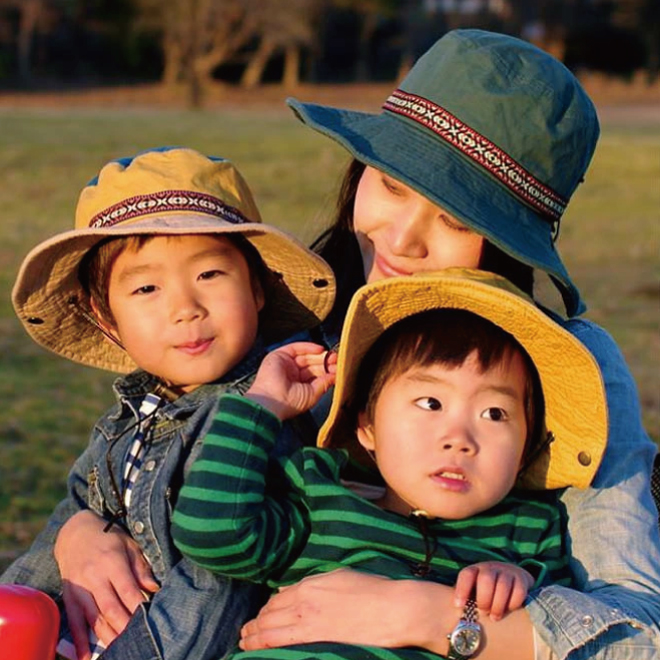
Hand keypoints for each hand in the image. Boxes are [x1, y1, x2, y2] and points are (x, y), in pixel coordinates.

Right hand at [54, 510, 159, 659]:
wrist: (75, 532)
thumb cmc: (108, 538)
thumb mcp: (129, 544)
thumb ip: (140, 567)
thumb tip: (154, 588)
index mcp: (112, 562)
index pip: (127, 590)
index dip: (137, 607)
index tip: (148, 620)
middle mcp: (94, 576)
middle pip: (110, 607)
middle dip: (123, 627)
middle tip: (135, 642)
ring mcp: (79, 587)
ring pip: (93, 617)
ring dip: (105, 637)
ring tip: (117, 651)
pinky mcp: (68, 595)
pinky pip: (73, 621)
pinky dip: (79, 640)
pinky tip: (84, 656)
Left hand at [239, 568, 452, 652]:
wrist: (393, 608)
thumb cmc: (373, 591)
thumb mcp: (341, 576)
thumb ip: (314, 583)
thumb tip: (293, 589)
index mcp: (310, 585)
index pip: (277, 598)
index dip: (266, 609)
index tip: (260, 616)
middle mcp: (304, 601)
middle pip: (269, 614)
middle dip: (254, 625)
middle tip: (244, 633)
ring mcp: (308, 622)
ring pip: (270, 631)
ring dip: (253, 637)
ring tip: (244, 643)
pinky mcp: (315, 640)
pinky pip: (281, 644)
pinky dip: (265, 646)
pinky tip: (258, 650)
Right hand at [246, 342, 335, 419]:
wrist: (272, 401)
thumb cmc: (289, 403)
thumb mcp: (312, 394)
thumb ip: (324, 383)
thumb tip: (336, 376)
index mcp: (298, 385)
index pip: (315, 375)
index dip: (327, 371)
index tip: (338, 369)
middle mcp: (291, 374)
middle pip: (312, 364)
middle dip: (325, 362)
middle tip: (337, 360)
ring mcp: (285, 364)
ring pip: (305, 356)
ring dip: (319, 355)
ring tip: (332, 356)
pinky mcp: (279, 355)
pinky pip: (296, 348)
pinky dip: (308, 347)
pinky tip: (320, 350)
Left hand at [454, 561, 533, 620]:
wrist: (512, 574)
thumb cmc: (487, 588)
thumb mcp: (475, 588)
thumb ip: (467, 597)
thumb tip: (458, 612)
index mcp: (475, 570)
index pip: (466, 575)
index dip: (461, 590)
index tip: (459, 605)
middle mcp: (490, 568)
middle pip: (486, 579)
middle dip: (484, 599)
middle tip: (483, 612)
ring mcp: (506, 571)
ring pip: (503, 586)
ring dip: (498, 605)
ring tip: (494, 617)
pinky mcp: (521, 578)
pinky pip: (518, 592)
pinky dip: (512, 604)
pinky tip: (508, 609)